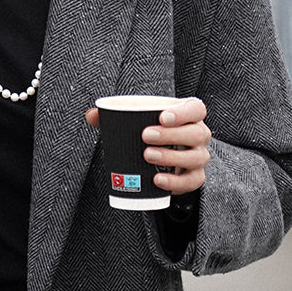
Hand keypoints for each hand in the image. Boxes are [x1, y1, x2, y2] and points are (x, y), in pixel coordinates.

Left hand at [84, 97, 210, 195]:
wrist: (162, 160)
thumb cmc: (151, 133)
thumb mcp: (137, 121)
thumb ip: (114, 115)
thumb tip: (91, 115)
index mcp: (189, 115)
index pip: (196, 109)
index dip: (183, 112)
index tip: (162, 116)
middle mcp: (199, 135)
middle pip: (197, 133)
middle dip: (172, 134)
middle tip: (145, 136)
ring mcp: (199, 157)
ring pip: (196, 157)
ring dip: (172, 157)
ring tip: (147, 156)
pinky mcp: (194, 178)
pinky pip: (191, 182)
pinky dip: (174, 182)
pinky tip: (157, 180)